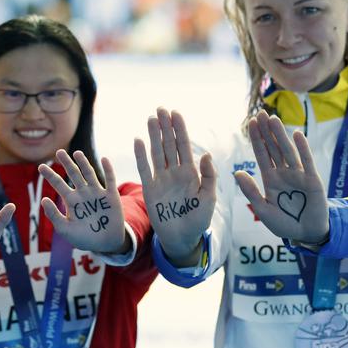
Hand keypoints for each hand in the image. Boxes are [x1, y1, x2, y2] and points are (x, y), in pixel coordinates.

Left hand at [38, 150, 127, 252]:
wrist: (105, 244)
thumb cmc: (84, 238)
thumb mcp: (65, 229)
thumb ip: (54, 216)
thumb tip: (43, 199)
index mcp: (71, 201)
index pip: (58, 184)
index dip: (50, 175)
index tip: (40, 166)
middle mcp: (83, 194)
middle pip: (73, 174)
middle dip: (66, 163)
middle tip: (59, 152)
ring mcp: (97, 193)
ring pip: (89, 174)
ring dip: (84, 163)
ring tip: (77, 153)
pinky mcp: (111, 196)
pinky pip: (110, 180)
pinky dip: (108, 170)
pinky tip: (104, 159)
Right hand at [134, 108, 215, 265]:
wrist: (182, 238)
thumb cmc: (198, 219)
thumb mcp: (209, 198)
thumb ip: (209, 177)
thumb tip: (205, 154)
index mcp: (191, 173)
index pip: (184, 146)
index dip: (180, 129)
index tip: (176, 113)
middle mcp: (175, 172)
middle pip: (169, 145)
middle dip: (165, 127)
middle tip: (161, 109)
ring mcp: (161, 180)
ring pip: (157, 153)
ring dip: (154, 136)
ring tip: (151, 119)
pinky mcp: (150, 189)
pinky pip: (144, 169)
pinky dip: (141, 155)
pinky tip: (138, 141)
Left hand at [235, 110, 327, 242]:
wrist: (305, 233)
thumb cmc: (283, 223)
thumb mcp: (262, 209)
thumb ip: (250, 191)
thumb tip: (237, 174)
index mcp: (270, 179)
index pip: (261, 155)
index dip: (256, 139)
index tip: (251, 123)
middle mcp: (283, 173)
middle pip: (273, 148)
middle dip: (266, 131)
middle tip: (260, 113)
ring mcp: (298, 175)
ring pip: (288, 151)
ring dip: (280, 135)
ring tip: (273, 119)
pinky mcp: (312, 180)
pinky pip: (307, 161)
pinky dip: (302, 148)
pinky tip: (297, 134)